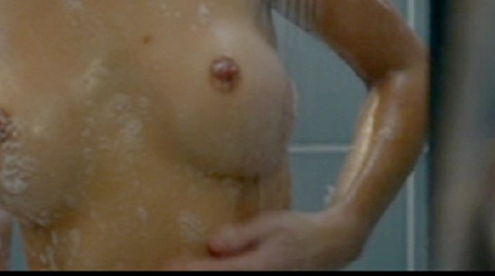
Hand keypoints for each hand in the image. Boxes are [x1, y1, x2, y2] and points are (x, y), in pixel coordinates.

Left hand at [166, 209, 368, 270]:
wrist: (331, 246)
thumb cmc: (300, 230)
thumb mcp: (272, 224)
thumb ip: (242, 236)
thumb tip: (213, 243)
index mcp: (258, 267)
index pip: (215, 273)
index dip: (188, 271)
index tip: (166, 266)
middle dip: (192, 274)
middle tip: (164, 268)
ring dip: (203, 274)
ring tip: (176, 269)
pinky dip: (216, 274)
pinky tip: (204, 268)